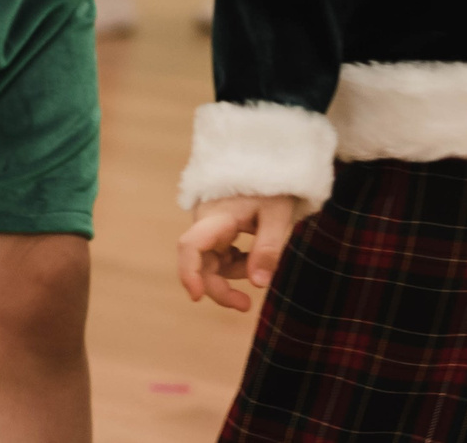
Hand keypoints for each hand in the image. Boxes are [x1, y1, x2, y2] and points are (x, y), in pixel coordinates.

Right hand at [178, 194, 298, 310]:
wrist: (272, 161)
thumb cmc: (273, 184)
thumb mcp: (278, 214)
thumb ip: (268, 248)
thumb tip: (258, 285)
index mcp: (217, 216)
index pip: (191, 246)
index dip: (189, 273)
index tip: (196, 297)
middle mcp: (207, 223)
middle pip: (201, 263)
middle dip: (220, 288)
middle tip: (245, 306)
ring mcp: (212, 228)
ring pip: (213, 263)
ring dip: (236, 273)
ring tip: (265, 266)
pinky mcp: (220, 231)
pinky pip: (223, 256)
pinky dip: (239, 264)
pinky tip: (256, 259)